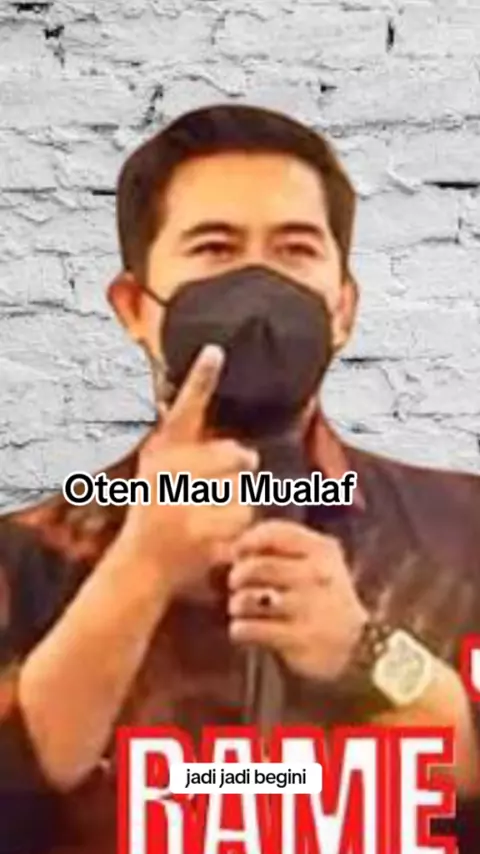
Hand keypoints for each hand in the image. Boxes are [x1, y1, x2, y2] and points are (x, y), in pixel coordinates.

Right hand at [119, 345, 257, 596]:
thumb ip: (177, 445)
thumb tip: (198, 419)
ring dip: (238, 503)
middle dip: (242, 462)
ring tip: (216, 514)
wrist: (138, 567)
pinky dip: (238, 531)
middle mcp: (167, 474)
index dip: (200, 379)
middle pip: (232, 455)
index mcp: (161, 453)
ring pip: (242, 492)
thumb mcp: (154, 473)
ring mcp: (180, 504)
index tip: (216, 351)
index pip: (184, 410)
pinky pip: (241, 522)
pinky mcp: (195, 535)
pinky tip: (220, 539)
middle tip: (246, 462)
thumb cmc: (152, 515)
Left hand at [227, 519, 367, 681]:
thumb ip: (281, 546)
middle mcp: (318, 575)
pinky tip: (243, 630)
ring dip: (236, 604)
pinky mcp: (301, 639)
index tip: (238, 552)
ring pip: (249, 599)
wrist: (356, 645)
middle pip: (256, 567)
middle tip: (235, 583)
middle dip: (237, 575)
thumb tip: (232, 546)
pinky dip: (240, 629)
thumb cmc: (321, 595)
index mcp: (322, 549)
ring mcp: (311, 608)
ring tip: (239, 608)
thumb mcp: (315, 561)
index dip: (248, 541)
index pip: (274, 533)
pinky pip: (251, 630)